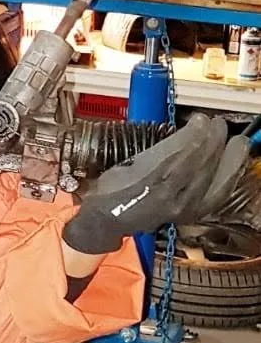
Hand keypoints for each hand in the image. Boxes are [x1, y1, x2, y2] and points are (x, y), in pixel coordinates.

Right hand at [63, 113, 227, 255]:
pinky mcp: (189, 214)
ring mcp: (181, 210)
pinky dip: (227, 178)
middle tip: (216, 124)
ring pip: (212, 182)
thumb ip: (150, 152)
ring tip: (236, 141)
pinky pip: (216, 195)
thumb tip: (177, 132)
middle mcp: (167, 201)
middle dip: (212, 143)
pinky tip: (234, 165)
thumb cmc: (111, 190)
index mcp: (146, 186)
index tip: (199, 121)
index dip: (193, 138)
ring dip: (226, 159)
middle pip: (199, 169)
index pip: (179, 160)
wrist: (107, 221)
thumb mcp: (124, 165)